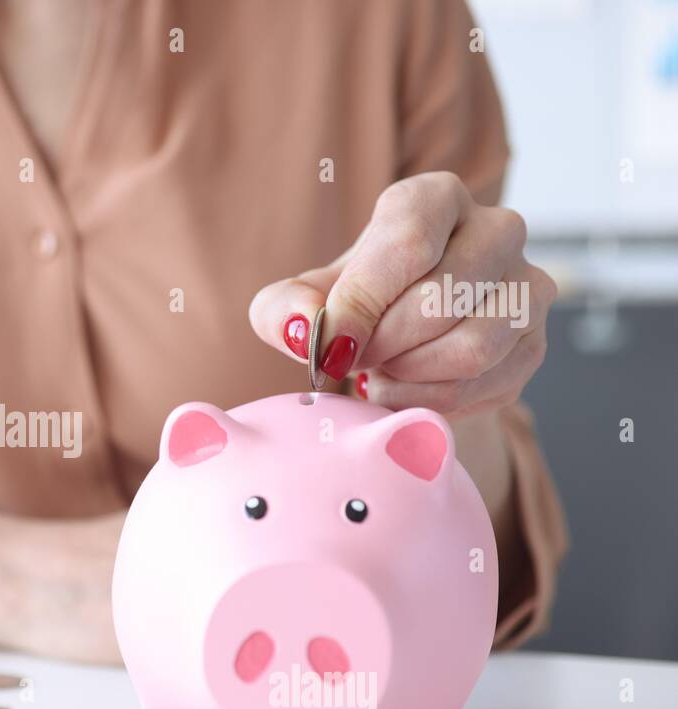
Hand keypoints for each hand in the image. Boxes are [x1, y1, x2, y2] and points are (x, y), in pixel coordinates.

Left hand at [249, 171, 556, 416]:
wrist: (398, 340)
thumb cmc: (350, 307)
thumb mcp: (300, 301)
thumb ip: (284, 309)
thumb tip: (308, 329)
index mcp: (436, 199)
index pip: (409, 244)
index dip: (363, 303)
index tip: (332, 345)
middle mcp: (496, 229)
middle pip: (441, 300)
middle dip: (383, 346)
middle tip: (353, 362)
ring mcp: (528, 285)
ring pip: (473, 347)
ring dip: (410, 377)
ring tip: (378, 375)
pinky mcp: (535, 342)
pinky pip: (486, 385)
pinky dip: (433, 401)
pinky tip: (406, 390)